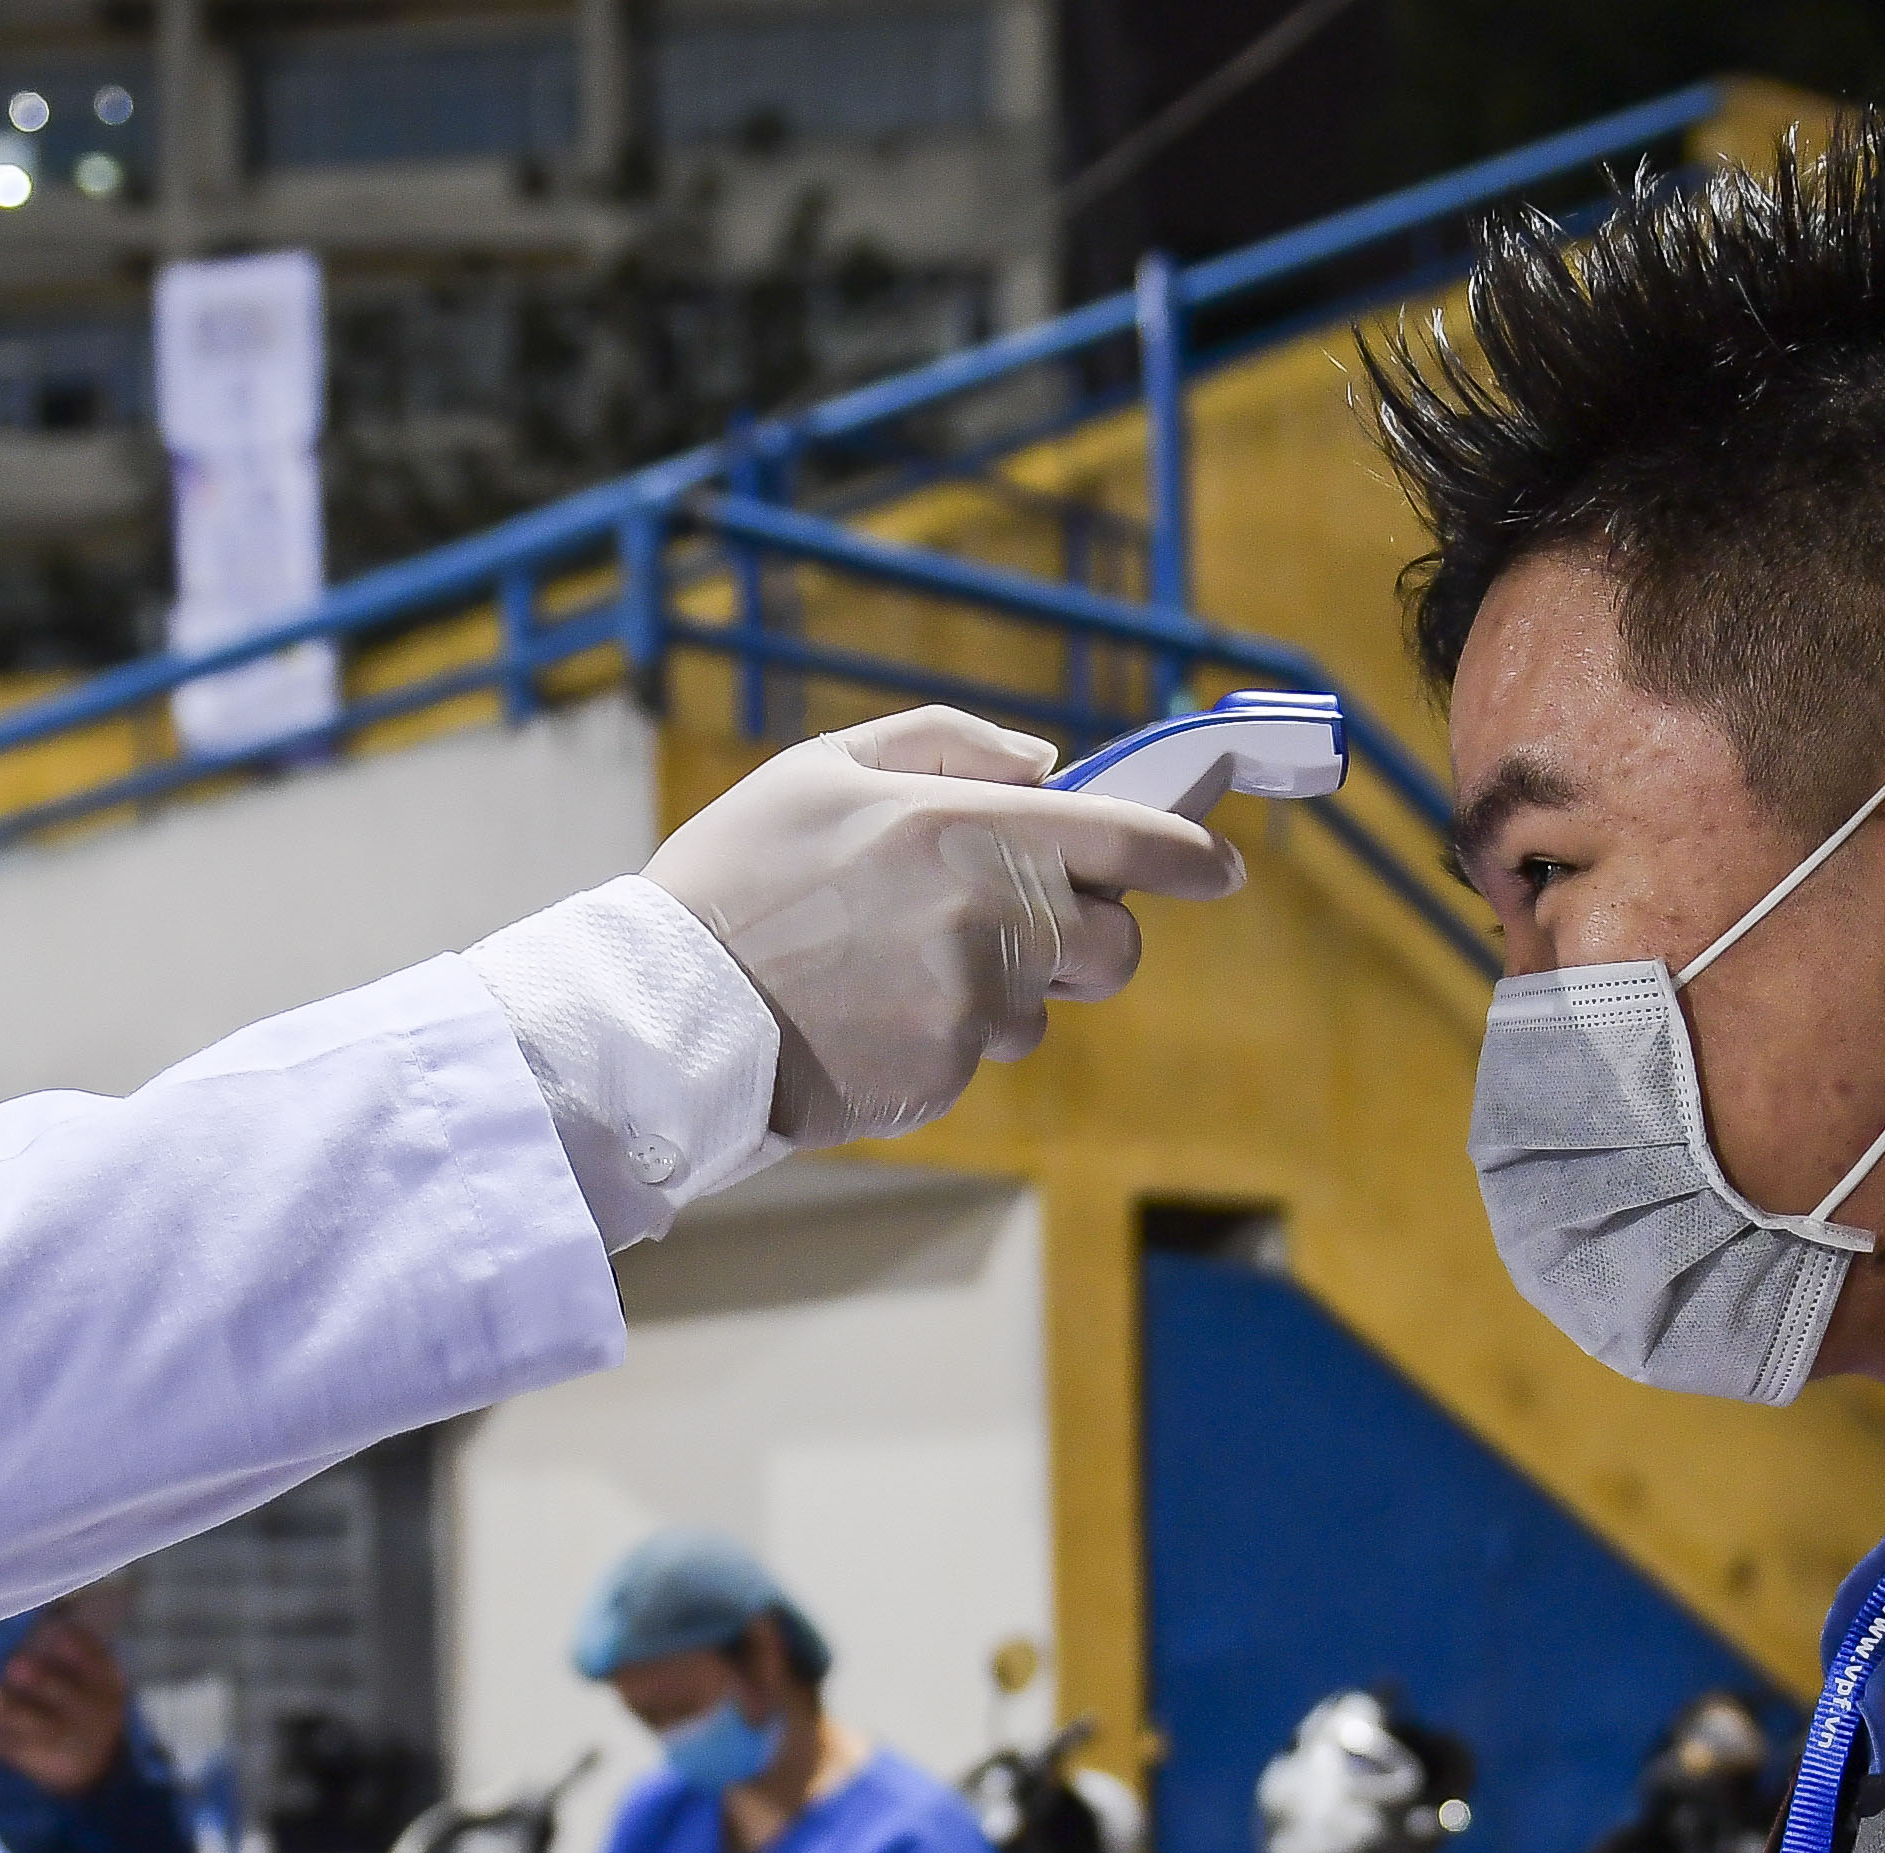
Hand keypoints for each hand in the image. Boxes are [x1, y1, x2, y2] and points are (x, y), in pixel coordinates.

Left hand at [0, 1617, 130, 1798]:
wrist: (94, 1762)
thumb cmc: (79, 1696)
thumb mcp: (89, 1675)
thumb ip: (68, 1648)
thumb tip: (41, 1618)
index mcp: (104, 1684)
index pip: (96, 1664)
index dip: (79, 1651)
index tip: (60, 1635)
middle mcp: (89, 1713)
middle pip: (67, 1697)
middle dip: (42, 1681)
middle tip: (15, 1664)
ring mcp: (62, 1740)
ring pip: (34, 1727)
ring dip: (7, 1712)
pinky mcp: (35, 1759)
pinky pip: (7, 1749)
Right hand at [640, 706, 1245, 1147]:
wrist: (665, 1012)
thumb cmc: (735, 878)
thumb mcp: (822, 767)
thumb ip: (947, 745)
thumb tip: (1047, 764)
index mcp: (963, 826)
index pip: (1123, 840)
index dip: (1188, 854)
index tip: (1219, 865)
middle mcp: (984, 919)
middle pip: (1113, 946)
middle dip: (1087, 938)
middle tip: (1014, 920)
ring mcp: (968, 1008)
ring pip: (1041, 1010)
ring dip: (1001, 991)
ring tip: (893, 967)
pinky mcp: (943, 1075)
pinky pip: (979, 1055)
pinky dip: (942, 1037)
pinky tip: (867, 1013)